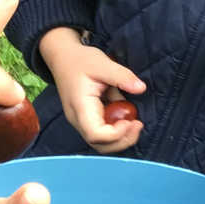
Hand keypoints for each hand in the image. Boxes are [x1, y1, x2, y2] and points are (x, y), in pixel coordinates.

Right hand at [37, 27, 144, 152]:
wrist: (63, 58)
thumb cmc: (80, 61)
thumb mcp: (102, 63)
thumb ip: (122, 76)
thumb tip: (140, 88)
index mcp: (80, 106)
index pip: (95, 134)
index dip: (116, 134)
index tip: (131, 121)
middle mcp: (78, 119)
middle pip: (99, 145)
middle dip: (123, 140)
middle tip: (138, 124)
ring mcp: (82, 121)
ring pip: (102, 143)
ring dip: (121, 138)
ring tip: (134, 122)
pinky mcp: (88, 120)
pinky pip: (104, 134)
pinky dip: (118, 130)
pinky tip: (126, 116)